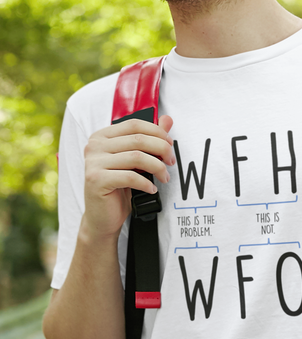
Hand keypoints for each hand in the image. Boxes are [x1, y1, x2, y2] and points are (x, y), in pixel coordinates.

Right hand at [81, 114, 173, 239]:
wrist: (102, 218)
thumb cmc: (118, 188)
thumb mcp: (135, 161)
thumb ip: (149, 139)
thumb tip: (167, 119)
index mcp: (102, 137)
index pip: (135, 124)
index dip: (157, 132)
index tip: (170, 145)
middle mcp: (94, 146)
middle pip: (138, 139)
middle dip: (162, 149)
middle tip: (171, 162)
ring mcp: (93, 163)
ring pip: (137, 157)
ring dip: (157, 167)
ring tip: (164, 177)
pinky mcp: (96, 180)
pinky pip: (130, 177)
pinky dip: (146, 183)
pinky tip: (151, 189)